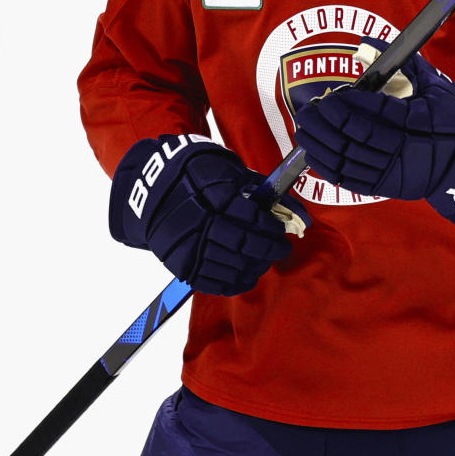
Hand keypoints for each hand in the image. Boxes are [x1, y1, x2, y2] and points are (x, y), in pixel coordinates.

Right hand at [109, 135, 309, 295]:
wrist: (154, 187)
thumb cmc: (199, 176)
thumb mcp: (231, 172)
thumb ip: (264, 192)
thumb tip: (301, 215)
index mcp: (213, 195)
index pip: (251, 218)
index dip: (271, 228)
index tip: (281, 231)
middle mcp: (200, 222)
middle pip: (243, 244)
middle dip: (268, 249)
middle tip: (281, 249)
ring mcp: (188, 245)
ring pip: (230, 265)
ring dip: (254, 267)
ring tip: (265, 262)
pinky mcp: (180, 263)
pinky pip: (212, 282)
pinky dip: (233, 283)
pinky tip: (247, 277)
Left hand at [293, 39, 454, 225]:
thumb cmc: (452, 116)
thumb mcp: (434, 85)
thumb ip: (402, 63)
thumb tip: (368, 43)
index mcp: (420, 119)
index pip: (379, 111)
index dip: (351, 105)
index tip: (331, 96)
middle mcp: (408, 147)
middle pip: (359, 136)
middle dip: (328, 123)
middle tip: (308, 110)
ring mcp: (397, 170)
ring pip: (352, 159)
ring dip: (323, 145)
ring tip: (305, 130)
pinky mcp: (390, 187)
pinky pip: (353, 181)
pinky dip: (330, 169)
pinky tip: (314, 154)